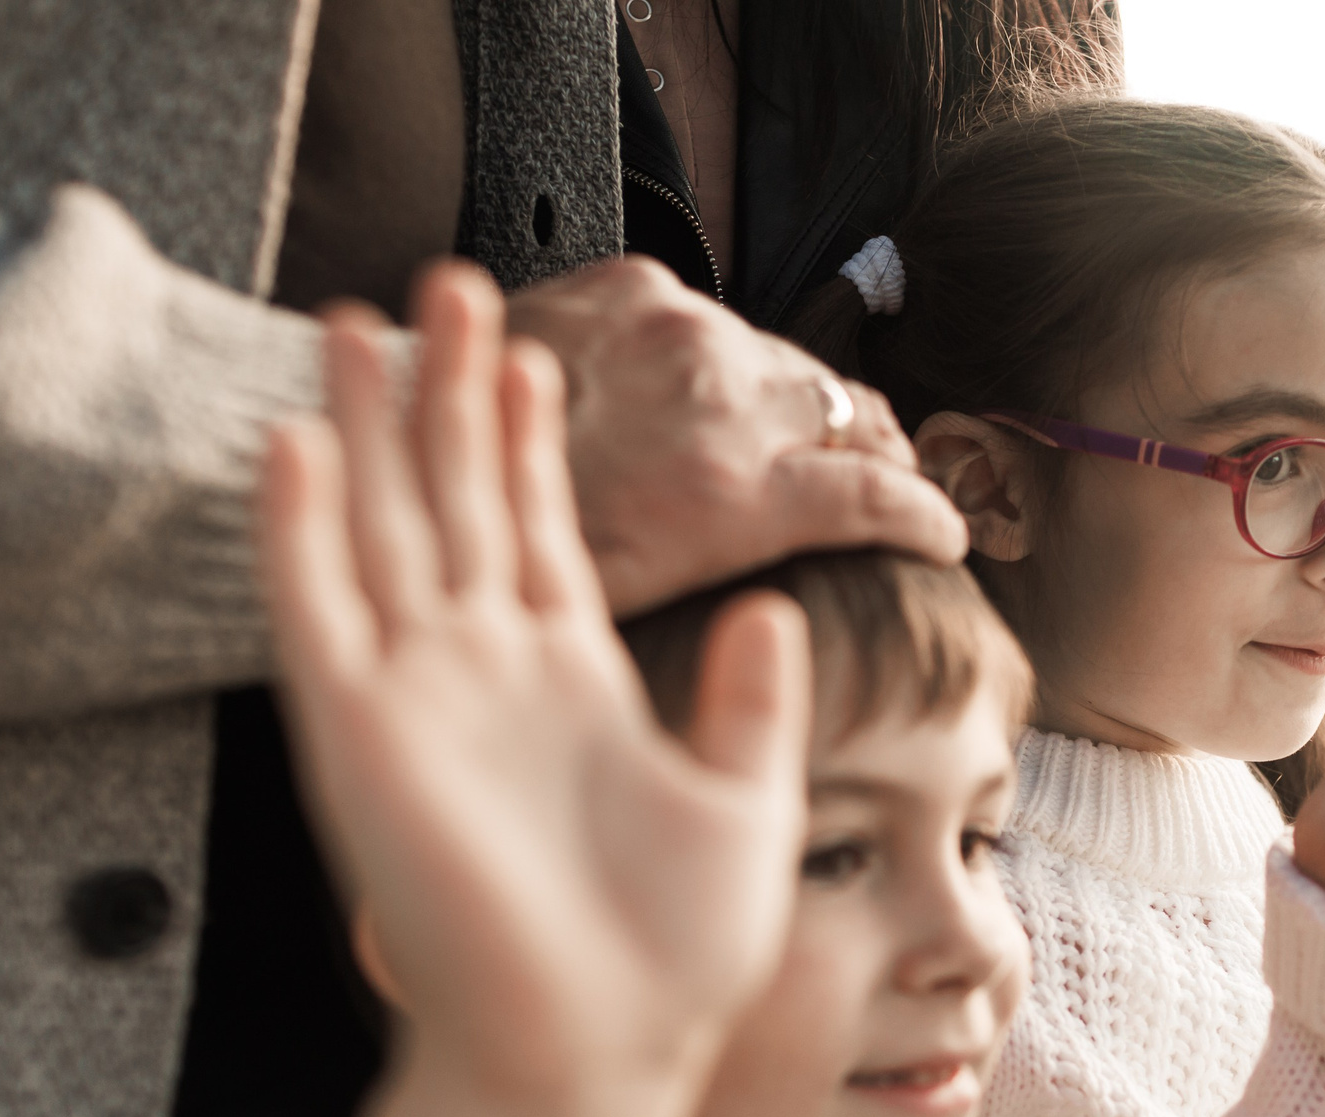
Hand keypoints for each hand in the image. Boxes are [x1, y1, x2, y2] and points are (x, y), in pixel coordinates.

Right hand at [259, 263, 811, 1116]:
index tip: (533, 350)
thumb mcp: (743, 807)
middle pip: (452, 503)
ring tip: (359, 323)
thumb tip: (773, 610)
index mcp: (572, 683)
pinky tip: (297, 443)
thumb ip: (749, 702)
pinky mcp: (362, 745)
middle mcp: (487, 678)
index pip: (540, 528)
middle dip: (447, 396)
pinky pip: (320, 618)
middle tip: (445, 285)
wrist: (600, 1059)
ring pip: (380, 531)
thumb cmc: (672, 960)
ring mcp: (419, 704)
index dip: (530, 440)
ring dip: (366, 431)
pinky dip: (301, 533)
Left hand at [504, 257, 968, 613]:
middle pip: (849, 415)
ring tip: (813, 443)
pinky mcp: (627, 284)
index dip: (924, 518)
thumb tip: (784, 605)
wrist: (381, 461)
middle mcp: (720, 396)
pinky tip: (716, 391)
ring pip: (788, 362)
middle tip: (890, 485)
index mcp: (731, 492)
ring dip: (806, 406)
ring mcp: (677, 329)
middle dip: (880, 454)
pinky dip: (727, 358)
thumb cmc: (489, 568)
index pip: (877, 494)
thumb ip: (735, 602)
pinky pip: (713, 316)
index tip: (944, 534)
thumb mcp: (631, 623)